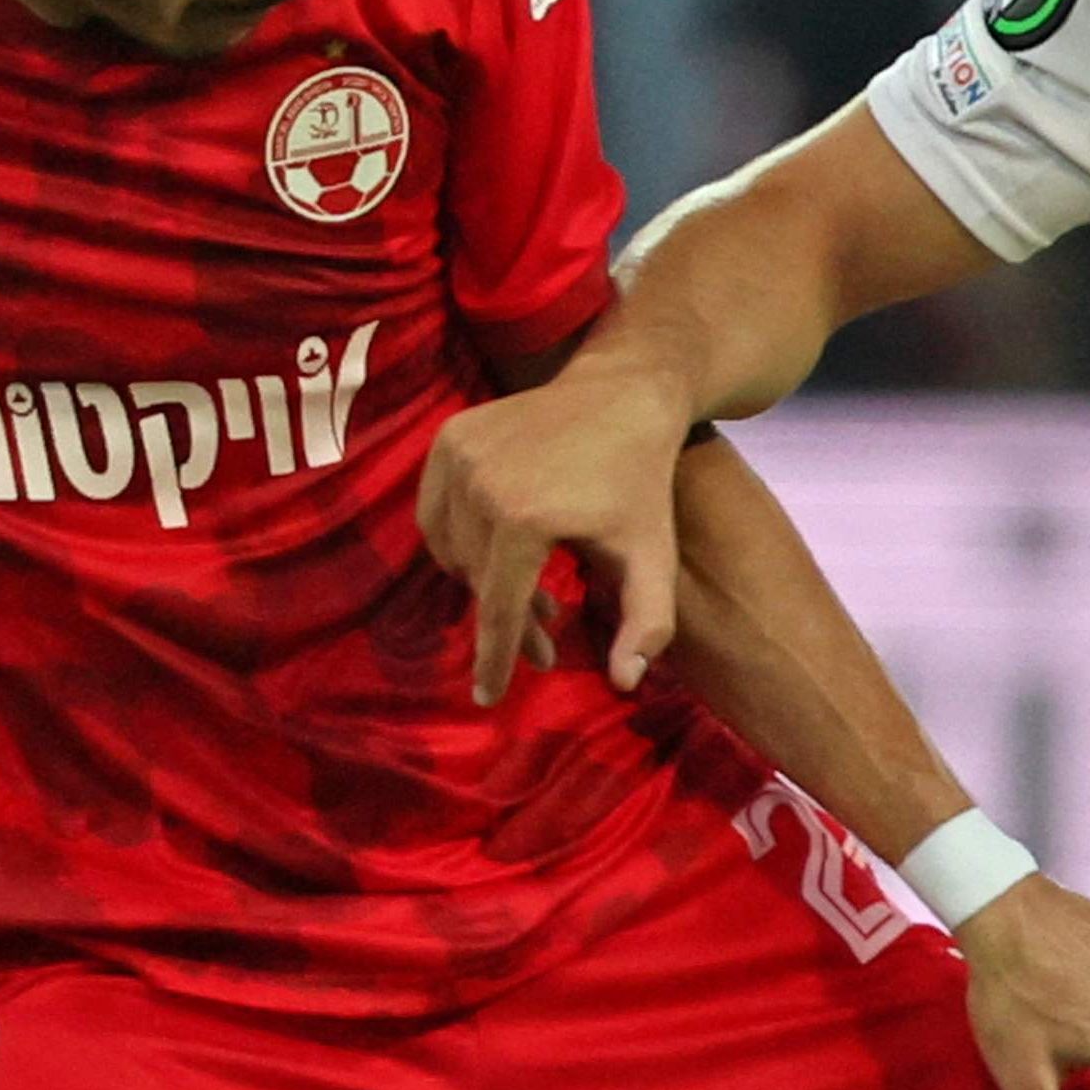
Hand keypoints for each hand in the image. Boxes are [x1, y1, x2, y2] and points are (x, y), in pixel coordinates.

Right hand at [418, 365, 694, 705]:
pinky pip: (435, 512)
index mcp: (525, 519)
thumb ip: (647, 625)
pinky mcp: (449, 438)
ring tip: (527, 591)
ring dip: (482, 579)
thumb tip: (626, 683)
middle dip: (507, 617)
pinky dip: (457, 539)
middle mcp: (480, 486)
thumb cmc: (641, 482)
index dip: (495, 660)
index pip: (499, 609)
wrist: (623, 392)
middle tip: (544, 633)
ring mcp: (459, 456)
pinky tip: (495, 551)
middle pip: (477, 581)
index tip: (488, 697)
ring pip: (451, 550)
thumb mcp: (653, 558)